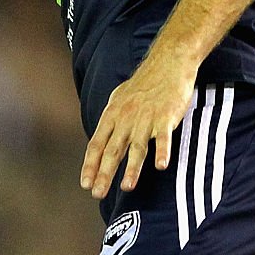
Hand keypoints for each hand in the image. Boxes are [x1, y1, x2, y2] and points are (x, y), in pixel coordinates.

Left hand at [80, 57, 196, 198]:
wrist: (169, 60)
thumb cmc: (145, 81)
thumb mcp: (121, 97)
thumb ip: (112, 120)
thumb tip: (102, 140)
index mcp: (114, 113)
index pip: (97, 143)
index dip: (90, 164)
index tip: (85, 184)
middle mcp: (127, 117)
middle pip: (113, 149)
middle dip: (104, 173)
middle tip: (97, 193)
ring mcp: (147, 117)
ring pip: (138, 146)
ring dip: (132, 168)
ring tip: (126, 187)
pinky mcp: (167, 115)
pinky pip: (164, 137)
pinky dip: (163, 151)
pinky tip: (161, 166)